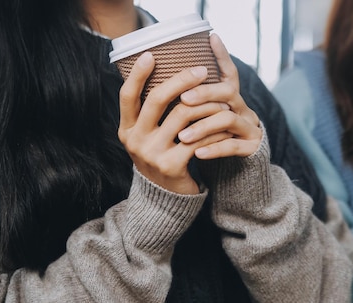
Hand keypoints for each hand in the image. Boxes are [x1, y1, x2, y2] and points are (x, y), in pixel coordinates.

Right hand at [118, 52, 229, 194]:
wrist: (166, 198)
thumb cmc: (162, 157)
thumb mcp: (148, 136)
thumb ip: (151, 113)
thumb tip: (165, 75)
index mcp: (126, 129)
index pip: (127, 95)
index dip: (138, 74)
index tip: (151, 54)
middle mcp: (134, 140)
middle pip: (157, 99)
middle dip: (181, 80)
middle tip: (202, 69)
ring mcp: (151, 154)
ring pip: (182, 116)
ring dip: (205, 104)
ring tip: (221, 99)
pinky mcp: (171, 165)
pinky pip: (197, 138)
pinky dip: (214, 129)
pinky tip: (225, 123)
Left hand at [176, 34, 262, 158]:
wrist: (240, 170)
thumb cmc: (214, 140)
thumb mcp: (205, 119)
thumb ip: (193, 102)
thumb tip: (161, 82)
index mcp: (231, 99)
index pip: (229, 72)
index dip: (222, 55)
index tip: (212, 37)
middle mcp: (243, 109)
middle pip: (226, 92)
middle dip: (204, 94)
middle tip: (183, 100)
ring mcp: (250, 128)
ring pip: (228, 119)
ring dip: (203, 126)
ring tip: (182, 137)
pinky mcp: (252, 148)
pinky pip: (233, 146)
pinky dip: (214, 150)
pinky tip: (197, 154)